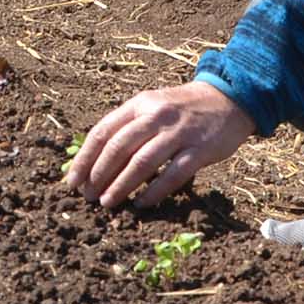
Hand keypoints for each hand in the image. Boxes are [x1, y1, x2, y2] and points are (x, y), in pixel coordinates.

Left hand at [68, 82, 253, 209]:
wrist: (230, 99)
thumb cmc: (183, 109)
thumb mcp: (152, 106)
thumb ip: (128, 127)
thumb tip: (97, 161)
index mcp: (139, 104)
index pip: (103, 132)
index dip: (85, 158)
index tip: (73, 181)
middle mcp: (156, 115)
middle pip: (119, 147)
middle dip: (99, 175)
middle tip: (88, 197)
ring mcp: (179, 132)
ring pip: (142, 162)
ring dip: (121, 186)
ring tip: (108, 203)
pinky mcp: (200, 149)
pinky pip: (173, 174)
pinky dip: (155, 191)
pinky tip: (142, 204)